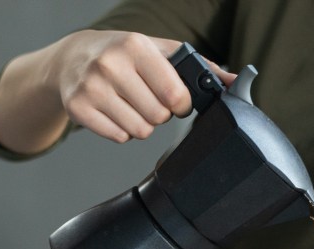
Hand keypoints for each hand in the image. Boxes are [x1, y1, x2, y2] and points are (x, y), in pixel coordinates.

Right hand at [52, 30, 235, 142]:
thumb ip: (202, 67)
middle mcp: (110, 64)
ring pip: (139, 131)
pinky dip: (122, 130)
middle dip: (159, 113)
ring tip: (131, 103)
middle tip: (147, 98)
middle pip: (158, 117)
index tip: (174, 97)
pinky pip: (119, 137)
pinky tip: (115, 111)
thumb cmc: (125, 54)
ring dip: (142, 123)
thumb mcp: (162, 51)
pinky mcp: (78, 108)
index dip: (180, 103)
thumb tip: (239, 83)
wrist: (74, 57)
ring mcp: (91, 87)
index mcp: (135, 46)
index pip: (175, 95)